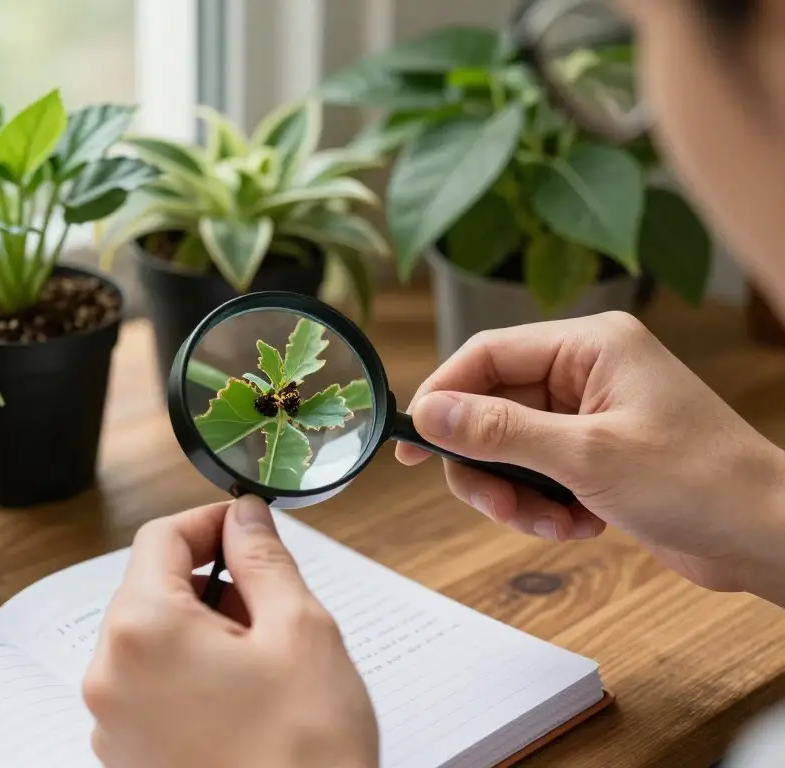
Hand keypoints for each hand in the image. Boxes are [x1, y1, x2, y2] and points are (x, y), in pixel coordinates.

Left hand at [83, 496, 378, 767]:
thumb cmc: (305, 754)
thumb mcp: (299, 629)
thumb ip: (263, 557)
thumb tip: (244, 516)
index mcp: (143, 631)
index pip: (160, 537)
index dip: (210, 521)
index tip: (247, 524)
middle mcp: (110, 676)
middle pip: (150, 586)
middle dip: (209, 577)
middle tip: (269, 597)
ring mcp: (114, 723)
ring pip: (151, 636)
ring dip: (202, 624)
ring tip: (262, 656)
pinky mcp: (129, 756)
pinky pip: (150, 684)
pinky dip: (189, 669)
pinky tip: (242, 694)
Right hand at [396, 311, 784, 600]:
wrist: (768, 536)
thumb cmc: (699, 482)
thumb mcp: (585, 455)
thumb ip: (498, 430)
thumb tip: (429, 412)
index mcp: (588, 346)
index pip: (487, 355)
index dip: (444, 396)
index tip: (413, 441)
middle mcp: (586, 371)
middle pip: (492, 407)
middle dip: (486, 463)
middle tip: (493, 505)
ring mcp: (591, 414)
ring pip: (510, 447)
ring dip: (516, 493)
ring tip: (546, 523)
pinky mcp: (596, 452)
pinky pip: (538, 472)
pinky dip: (544, 505)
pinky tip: (577, 526)